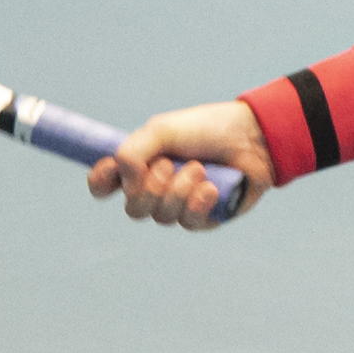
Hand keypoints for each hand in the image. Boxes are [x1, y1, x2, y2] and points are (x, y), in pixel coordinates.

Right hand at [88, 100, 271, 230]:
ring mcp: (180, 206)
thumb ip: (133, 151)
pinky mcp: (204, 218)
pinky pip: (188, 222)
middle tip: (171, 162)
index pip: (104, 186)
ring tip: (201, 168)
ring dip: (179, 189)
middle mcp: (156, 189)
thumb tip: (123, 181)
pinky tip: (212, 187)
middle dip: (151, 186)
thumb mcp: (163, 130)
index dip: (101, 183)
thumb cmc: (206, 129)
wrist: (252, 137)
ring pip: (161, 216)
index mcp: (140, 166)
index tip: (112, 168)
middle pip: (133, 209)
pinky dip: (198, 202)